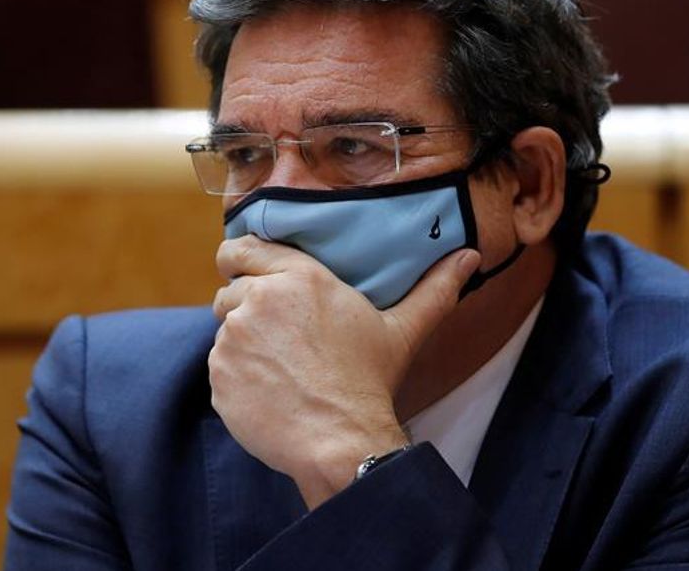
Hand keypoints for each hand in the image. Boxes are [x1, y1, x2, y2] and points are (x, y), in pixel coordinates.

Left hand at [209, 235, 481, 508]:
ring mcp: (233, 337)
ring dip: (243, 343)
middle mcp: (259, 299)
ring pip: (225, 329)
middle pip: (230, 290)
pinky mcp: (219, 374)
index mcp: (299, 277)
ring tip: (280, 369)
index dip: (240, 260)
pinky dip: (236, 377)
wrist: (340, 440)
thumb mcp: (402, 330)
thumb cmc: (370, 382)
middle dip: (247, 307)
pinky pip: (219, 366)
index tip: (245, 272)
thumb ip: (433, 289)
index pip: (243, 248)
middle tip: (278, 337)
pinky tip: (269, 392)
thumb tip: (469, 258)